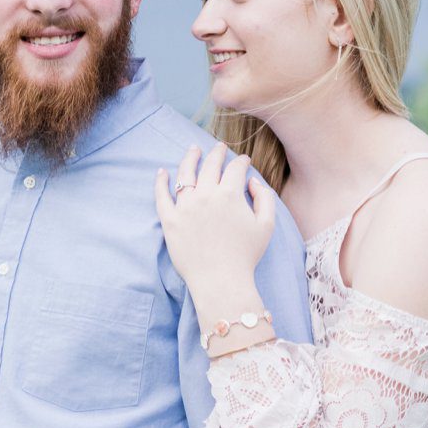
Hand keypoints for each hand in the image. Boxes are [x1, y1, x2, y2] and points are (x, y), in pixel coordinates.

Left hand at [155, 146, 276, 305]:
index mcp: (230, 194)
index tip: (243, 160)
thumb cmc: (246, 255)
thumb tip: (251, 180)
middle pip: (210, 165)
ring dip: (190, 158)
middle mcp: (206, 195)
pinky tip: (161, 171)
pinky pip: (161, 196)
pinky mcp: (169, 220)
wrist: (220, 280)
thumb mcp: (266, 225)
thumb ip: (264, 198)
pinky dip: (160, 181)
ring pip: (185, 174)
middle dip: (216, 153)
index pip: (235, 169)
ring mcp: (185, 206)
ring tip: (193, 150)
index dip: (241, 161)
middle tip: (219, 147)